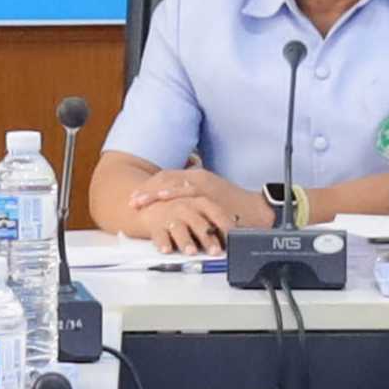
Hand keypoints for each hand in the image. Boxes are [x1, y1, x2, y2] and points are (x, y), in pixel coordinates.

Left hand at [124, 168, 268, 254]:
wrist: (257, 211)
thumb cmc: (233, 207)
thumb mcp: (209, 198)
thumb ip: (192, 198)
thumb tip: (176, 206)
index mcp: (196, 177)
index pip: (166, 178)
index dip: (148, 187)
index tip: (135, 197)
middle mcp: (198, 176)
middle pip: (164, 179)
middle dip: (145, 190)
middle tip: (132, 201)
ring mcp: (204, 184)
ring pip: (172, 182)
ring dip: (153, 191)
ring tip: (139, 200)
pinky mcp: (210, 193)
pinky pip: (188, 190)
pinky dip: (172, 192)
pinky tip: (161, 196)